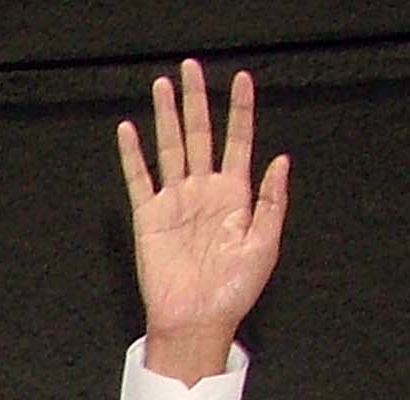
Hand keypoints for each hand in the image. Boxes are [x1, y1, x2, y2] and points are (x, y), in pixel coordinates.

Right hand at [117, 59, 289, 381]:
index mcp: (235, 197)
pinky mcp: (149, 217)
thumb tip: (280, 160)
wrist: (198, 322)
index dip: (240, 110)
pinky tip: (129, 129)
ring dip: (167, 116)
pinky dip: (132, 154)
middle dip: (197, 100)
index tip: (242, 79)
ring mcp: (175, 202)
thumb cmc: (233, 291)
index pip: (238, 142)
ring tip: (163, 85)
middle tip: (191, 67)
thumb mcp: (265, 245)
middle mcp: (204, 192)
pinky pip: (139, 179)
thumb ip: (272, 202)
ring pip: (170, 148)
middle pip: (200, 135)